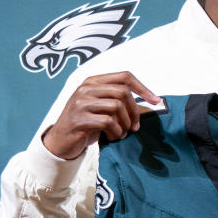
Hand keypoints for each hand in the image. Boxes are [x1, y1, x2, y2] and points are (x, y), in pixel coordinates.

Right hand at [42, 72, 160, 159]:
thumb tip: (151, 99)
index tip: (156, 101)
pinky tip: (113, 137)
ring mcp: (80, 102)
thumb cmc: (87, 124)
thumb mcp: (100, 107)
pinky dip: (116, 132)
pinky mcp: (79, 118)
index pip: (125, 76)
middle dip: (134, 111)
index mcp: (93, 81)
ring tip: (121, 134)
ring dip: (125, 124)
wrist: (61, 141)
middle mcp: (86, 88)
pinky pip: (108, 122)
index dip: (143, 88)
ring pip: (117, 106)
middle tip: (135, 127)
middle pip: (123, 92)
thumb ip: (117, 98)